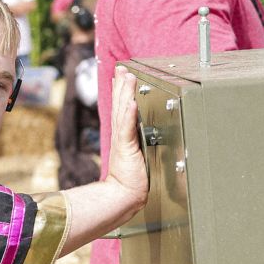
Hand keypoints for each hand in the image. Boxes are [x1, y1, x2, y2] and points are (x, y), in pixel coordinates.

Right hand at [105, 65, 147, 205]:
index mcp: (123, 136)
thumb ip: (138, 145)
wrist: (122, 195)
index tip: (122, 74)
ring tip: (127, 76)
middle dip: (121, 85)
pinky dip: (128, 114)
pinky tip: (129, 102)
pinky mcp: (126, 148)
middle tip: (122, 68)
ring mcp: (122, 141)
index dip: (121, 91)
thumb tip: (144, 139)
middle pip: (119, 104)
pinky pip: (126, 129)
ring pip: (122, 111)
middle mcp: (120, 136)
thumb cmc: (131, 181)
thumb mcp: (136, 157)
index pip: (121, 109)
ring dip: (124, 93)